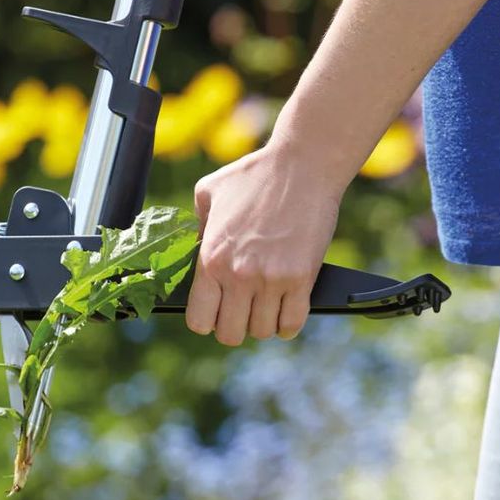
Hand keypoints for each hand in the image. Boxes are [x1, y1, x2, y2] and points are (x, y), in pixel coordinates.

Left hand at [186, 140, 344, 345]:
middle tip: (243, 309)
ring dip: (263, 323)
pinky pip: (292, 324)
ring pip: (262, 331)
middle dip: (235, 326)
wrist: (302, 165)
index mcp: (211, 258)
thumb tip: (196, 252)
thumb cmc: (254, 174)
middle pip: (230, 334)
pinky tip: (286, 311)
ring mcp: (271, 279)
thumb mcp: (209, 192)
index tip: (217, 309)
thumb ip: (197, 227)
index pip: (199, 320)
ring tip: (266, 305)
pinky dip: (288, 324)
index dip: (206, 320)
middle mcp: (238, 274)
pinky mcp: (301, 279)